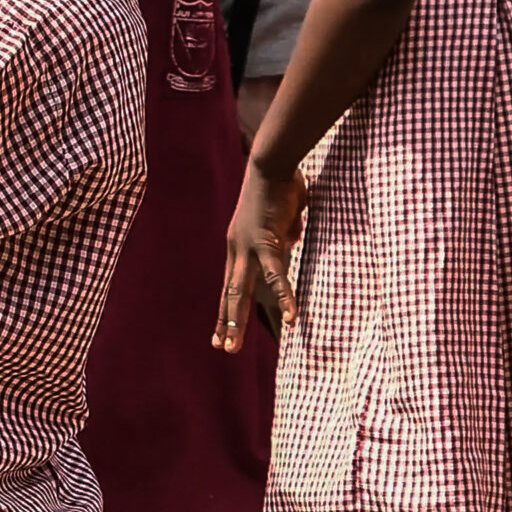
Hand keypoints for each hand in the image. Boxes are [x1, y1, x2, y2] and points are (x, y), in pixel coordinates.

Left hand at [216, 163, 305, 351]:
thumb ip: (282, 236)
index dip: (224, 310)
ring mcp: (248, 248)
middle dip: (226, 323)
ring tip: (233, 347)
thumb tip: (291, 240)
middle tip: (221, 349)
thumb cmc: (279, 187)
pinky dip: (284, 297)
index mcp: (237, 246)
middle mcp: (236, 249)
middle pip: (229, 294)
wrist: (272, 163)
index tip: (219, 333)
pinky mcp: (267, 242)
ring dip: (236, 321)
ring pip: (240, 292)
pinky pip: (277, 276)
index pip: (228, 285)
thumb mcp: (280, 220)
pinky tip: (289, 318)